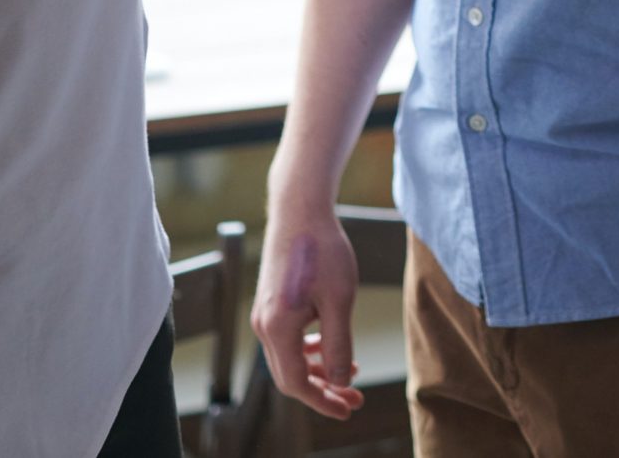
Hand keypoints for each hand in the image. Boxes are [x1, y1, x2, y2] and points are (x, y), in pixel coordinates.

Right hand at [251, 207, 365, 420]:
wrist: (300, 210)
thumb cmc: (323, 250)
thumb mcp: (339, 300)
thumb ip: (339, 345)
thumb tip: (342, 381)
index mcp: (278, 329)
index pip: (297, 384)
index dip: (323, 401)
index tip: (349, 409)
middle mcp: (264, 326)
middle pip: (290, 377)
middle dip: (323, 391)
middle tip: (355, 398)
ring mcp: (264, 315)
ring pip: (288, 360)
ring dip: (318, 371)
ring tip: (351, 372)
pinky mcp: (270, 305)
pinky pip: (286, 341)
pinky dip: (309, 351)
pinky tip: (330, 345)